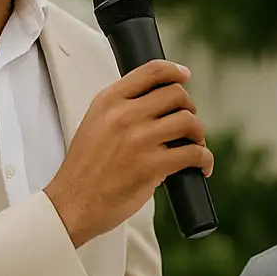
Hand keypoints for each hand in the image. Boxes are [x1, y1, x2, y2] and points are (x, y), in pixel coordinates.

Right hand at [44, 59, 212, 247]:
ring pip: (189, 121)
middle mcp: (124, 115)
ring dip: (198, 134)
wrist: (71, 204)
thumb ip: (122, 108)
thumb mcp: (95, 124)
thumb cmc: (86, 168)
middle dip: (189, 108)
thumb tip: (160, 103)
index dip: (174, 71)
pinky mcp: (151, 166)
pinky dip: (205, 159)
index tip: (185, 76)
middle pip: (176, 95)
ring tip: (194, 146)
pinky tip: (202, 166)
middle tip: (187, 125)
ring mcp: (138, 140)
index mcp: (109, 101)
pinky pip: (194, 153)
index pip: (152, 71)